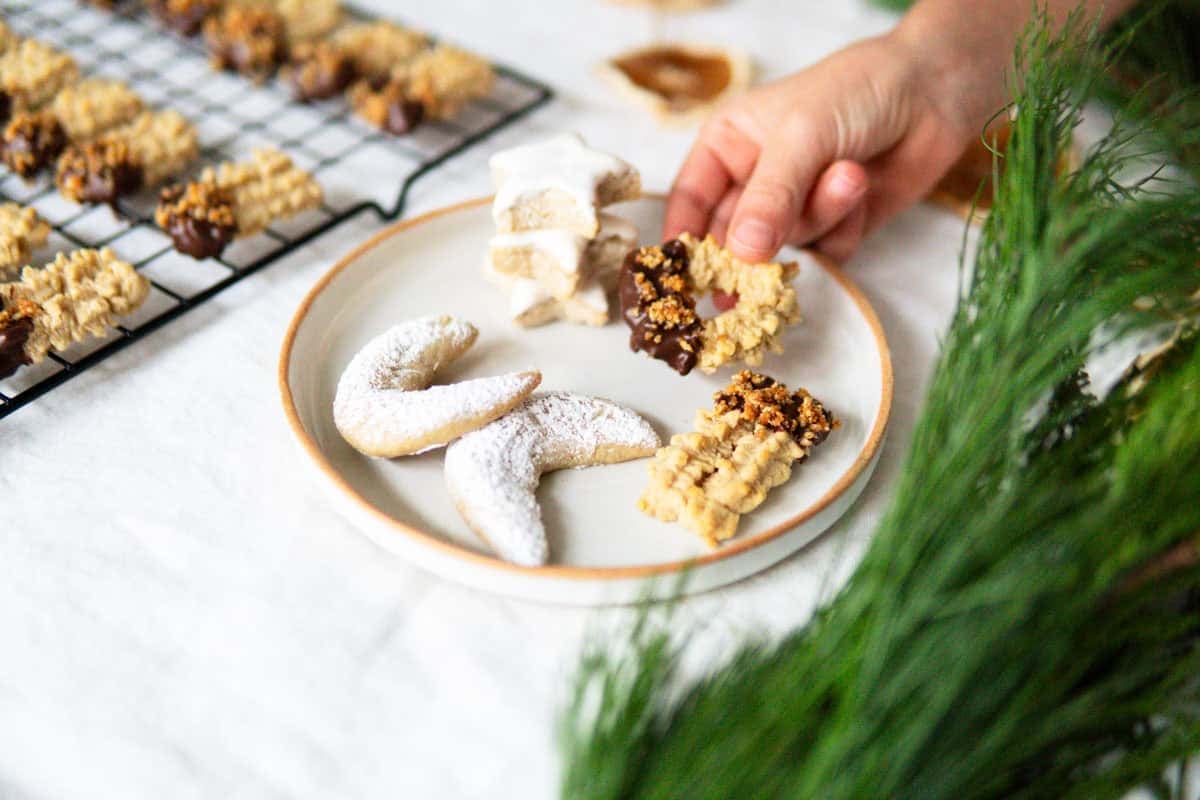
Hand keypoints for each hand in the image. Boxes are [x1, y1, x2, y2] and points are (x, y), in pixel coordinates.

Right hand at [663, 32, 978, 262]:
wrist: (934, 91)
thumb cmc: (855, 92)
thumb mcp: (800, 136)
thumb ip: (769, 198)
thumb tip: (741, 254)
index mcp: (728, 145)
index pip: (689, 201)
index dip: (683, 242)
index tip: (682, 279)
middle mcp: (754, 180)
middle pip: (731, 238)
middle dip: (752, 250)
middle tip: (757, 273)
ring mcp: (794, 207)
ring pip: (782, 247)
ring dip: (817, 218)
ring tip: (848, 176)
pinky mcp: (834, 227)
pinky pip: (823, 254)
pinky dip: (843, 229)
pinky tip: (862, 190)